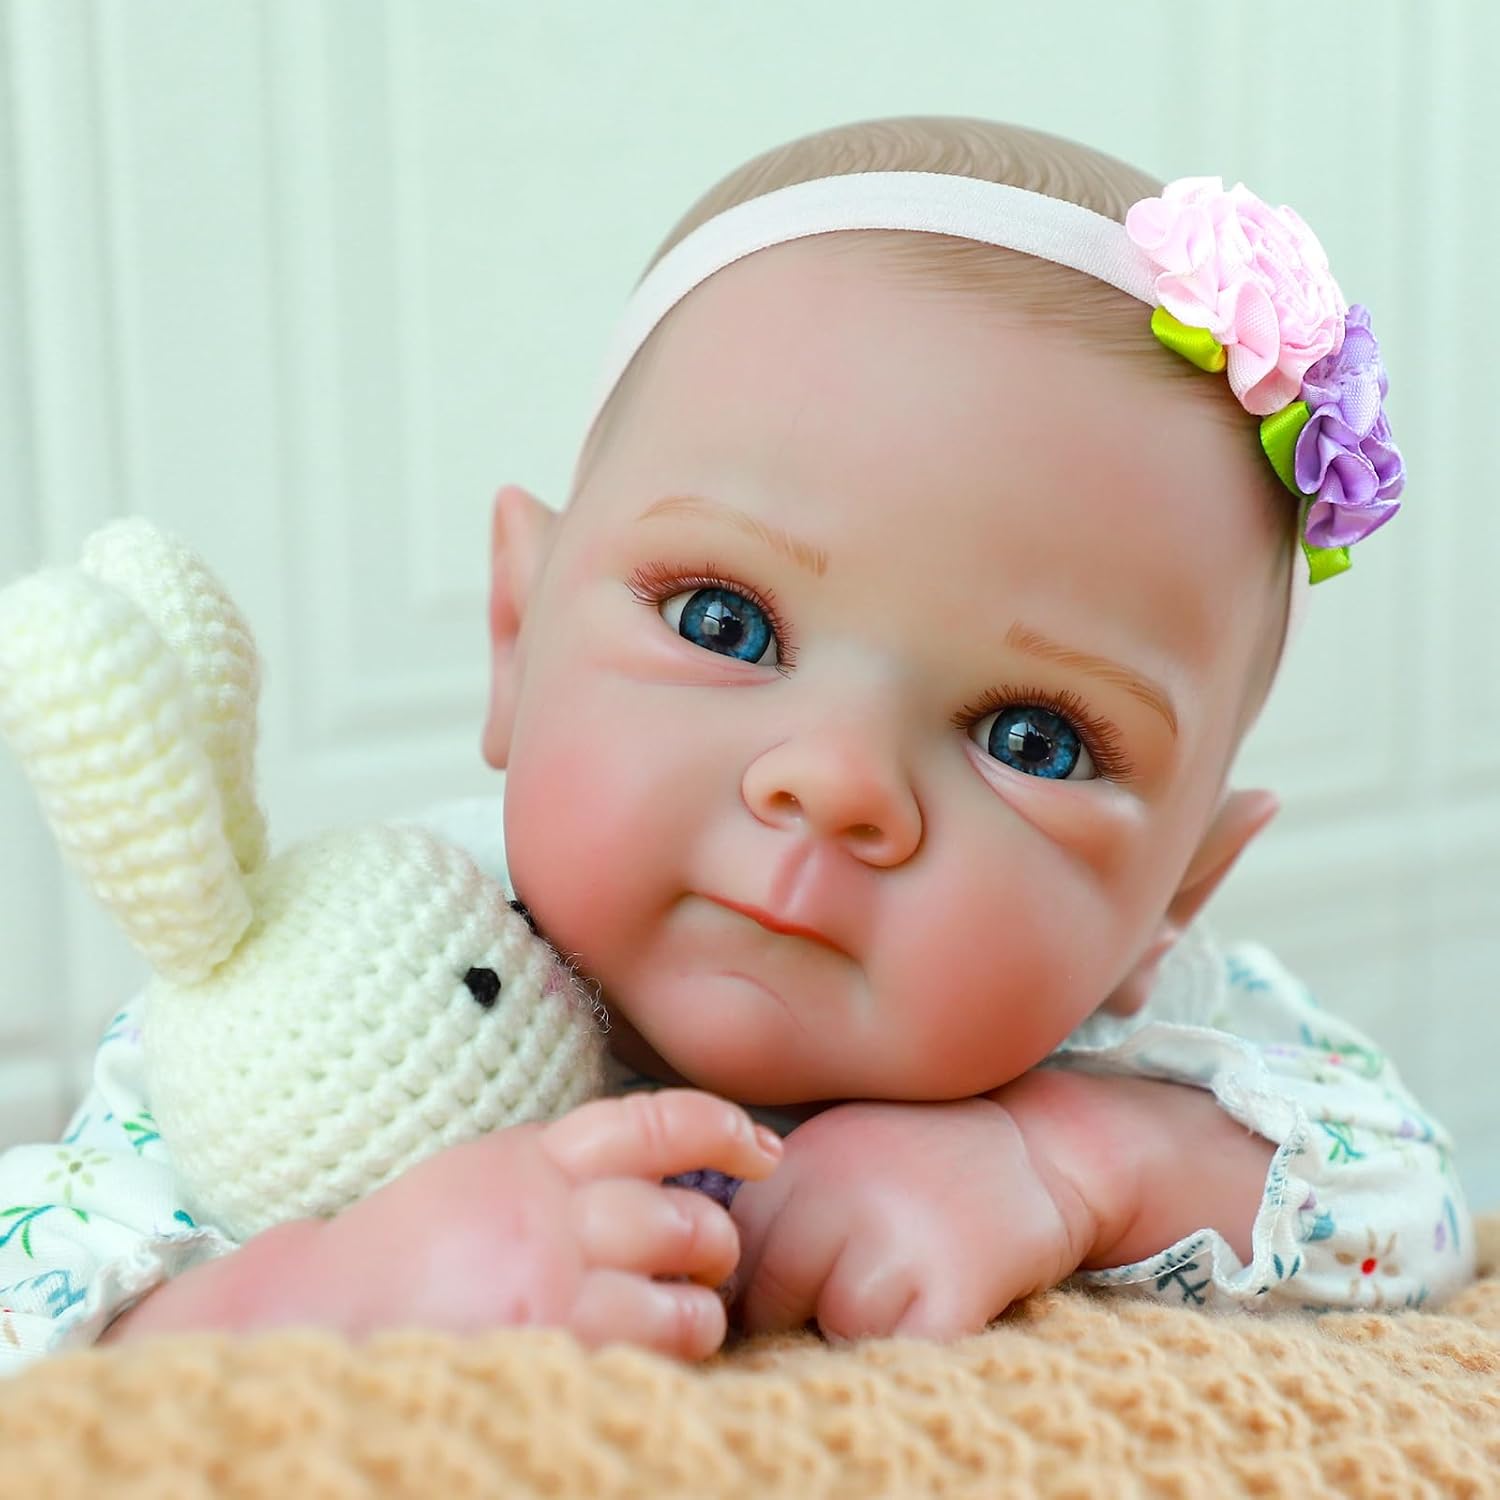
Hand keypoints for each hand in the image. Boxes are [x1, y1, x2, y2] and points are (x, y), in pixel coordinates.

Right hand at [104, 1090, 781, 1360]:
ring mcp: (555, 1287)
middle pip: (684, 1214)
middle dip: (713, 1242)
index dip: (723, 1128)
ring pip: (684, 1293)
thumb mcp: (478, 1175)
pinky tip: (652, 1365)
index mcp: (534, 1156)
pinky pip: (651, 1357)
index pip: (653, 1122)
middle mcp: (553, 1212)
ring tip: (684, 1322)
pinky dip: (668, 1361)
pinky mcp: (553, 1355)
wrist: (312, 1315)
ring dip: (700, 1312)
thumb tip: (648, 1175)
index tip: (762, 1151)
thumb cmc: (400, 1252)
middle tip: (706, 1262)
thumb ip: (556, 1167)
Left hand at [730, 1094, 1089, 1342]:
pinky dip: (907, 1344)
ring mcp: (897, 1240)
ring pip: (833, 1326)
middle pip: (770, 1294)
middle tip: (842, 1291)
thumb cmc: (920, 1158)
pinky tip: (928, 1306)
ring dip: (853, 1329)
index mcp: (799, 1162)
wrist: (1038, 1148)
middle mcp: (838, 1195)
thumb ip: (776, 1205)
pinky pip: (898, 1350)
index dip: (751, 1284)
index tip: (778, 1291)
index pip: (735, 1251)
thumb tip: (718, 1288)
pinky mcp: (954, 1287)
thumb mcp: (833, 1149)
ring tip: (895, 1288)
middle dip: (793, 1312)